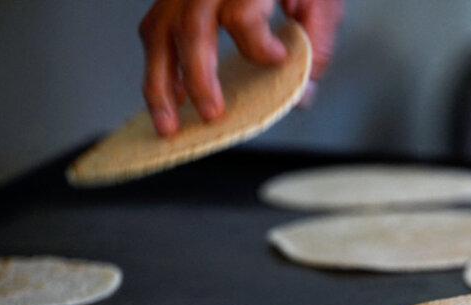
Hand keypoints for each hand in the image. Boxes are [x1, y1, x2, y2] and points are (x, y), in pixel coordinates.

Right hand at [139, 0, 343, 135]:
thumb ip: (316, 42)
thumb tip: (301, 95)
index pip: (242, 13)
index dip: (258, 45)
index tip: (277, 59)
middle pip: (191, 26)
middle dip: (197, 78)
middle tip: (212, 115)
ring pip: (158, 30)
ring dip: (161, 82)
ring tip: (168, 124)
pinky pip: (154, 28)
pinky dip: (159, 66)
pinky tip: (170, 97)